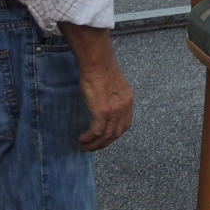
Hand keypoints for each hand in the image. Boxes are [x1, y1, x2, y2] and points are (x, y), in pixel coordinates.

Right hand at [59, 24, 135, 151]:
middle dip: (104, 143)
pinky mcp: (103, 112)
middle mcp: (124, 107)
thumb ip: (111, 97)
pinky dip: (89, 139)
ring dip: (95, 145)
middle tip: (93, 147)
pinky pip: (96, 132)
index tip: (104, 139)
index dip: (114, 135)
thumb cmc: (101, 69)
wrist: (97, 62)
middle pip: (116, 133)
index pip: (125, 124)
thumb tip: (103, 105)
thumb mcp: (112, 85)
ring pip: (106, 136)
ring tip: (84, 147)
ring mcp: (114, 111)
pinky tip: (82, 140)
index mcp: (128, 100)